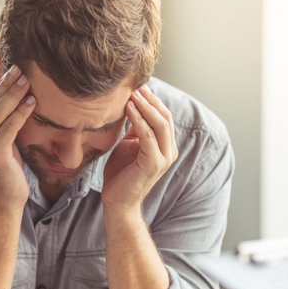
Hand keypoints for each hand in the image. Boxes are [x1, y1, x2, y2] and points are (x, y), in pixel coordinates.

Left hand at [102, 85, 178, 214]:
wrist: (118, 201)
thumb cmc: (121, 174)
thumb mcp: (129, 145)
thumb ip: (135, 129)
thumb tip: (130, 105)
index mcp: (166, 146)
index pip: (164, 117)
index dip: (152, 100)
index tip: (137, 86)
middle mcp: (169, 151)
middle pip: (165, 117)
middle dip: (150, 100)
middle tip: (135, 86)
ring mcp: (164, 158)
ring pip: (160, 124)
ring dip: (145, 107)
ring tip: (131, 94)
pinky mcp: (153, 164)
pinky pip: (147, 136)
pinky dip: (138, 120)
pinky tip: (128, 109)